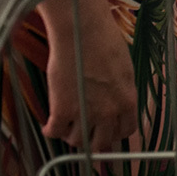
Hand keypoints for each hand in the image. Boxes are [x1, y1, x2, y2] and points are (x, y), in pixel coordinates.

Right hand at [39, 0, 137, 150]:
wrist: (82, 32)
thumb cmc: (104, 41)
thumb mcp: (124, 69)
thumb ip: (120, 90)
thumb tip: (114, 101)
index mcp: (128, 100)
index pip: (126, 130)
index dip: (115, 132)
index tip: (107, 130)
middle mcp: (110, 111)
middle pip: (102, 143)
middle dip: (93, 140)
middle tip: (84, 133)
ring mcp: (86, 113)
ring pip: (77, 141)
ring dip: (71, 135)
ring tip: (66, 126)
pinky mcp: (62, 110)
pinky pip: (55, 132)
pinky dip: (50, 131)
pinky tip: (48, 125)